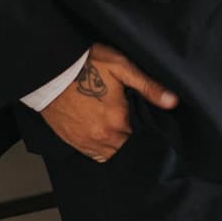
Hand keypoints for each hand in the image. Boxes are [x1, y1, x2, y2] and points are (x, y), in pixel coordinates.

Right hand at [41, 43, 177, 161]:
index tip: (153, 121)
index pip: (145, 135)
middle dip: (136, 137)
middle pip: (130, 146)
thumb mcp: (121, 67)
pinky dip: (105, 150)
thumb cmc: (85, 65)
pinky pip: (96, 155)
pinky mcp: (74, 142)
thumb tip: (172, 101)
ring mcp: (87, 142)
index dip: (151, 128)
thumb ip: (148, 86)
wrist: (49, 70)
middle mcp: (104, 136)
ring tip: (123, 130)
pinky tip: (108, 137)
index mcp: (119, 119)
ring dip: (121, 145)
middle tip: (138, 123)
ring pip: (114, 154)